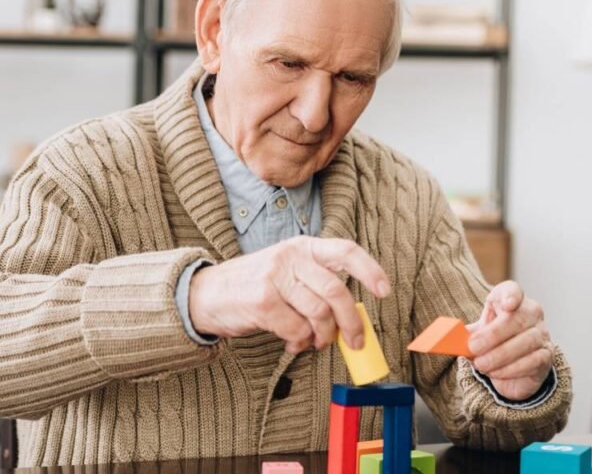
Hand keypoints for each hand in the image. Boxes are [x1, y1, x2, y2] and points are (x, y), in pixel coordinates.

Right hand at [189, 236, 390, 353]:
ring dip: (322, 337)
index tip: (384, 291)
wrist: (206, 295)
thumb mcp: (287, 273)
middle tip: (355, 342)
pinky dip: (300, 343)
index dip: (370, 270)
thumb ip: (317, 286)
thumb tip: (353, 317)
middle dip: (351, 322)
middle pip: (336, 291)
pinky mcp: (262, 302)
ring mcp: (275, 278)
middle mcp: (290, 257)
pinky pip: (297, 330)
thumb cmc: (254, 286)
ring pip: (319, 314)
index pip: (345, 251)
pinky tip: (292, 343)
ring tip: (313, 342)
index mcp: (302, 247)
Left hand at [467, 281, 553, 400]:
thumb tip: (448, 339)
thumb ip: (462, 336)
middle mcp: (531, 313)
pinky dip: (511, 369)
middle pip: (517, 319)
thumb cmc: (490, 343)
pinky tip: (496, 372)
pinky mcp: (546, 355)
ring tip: (481, 365)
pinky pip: (532, 361)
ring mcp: (542, 333)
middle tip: (473, 348)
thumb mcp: (474, 335)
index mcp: (510, 300)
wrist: (509, 366)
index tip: (506, 305)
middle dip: (493, 335)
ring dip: (499, 356)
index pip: (513, 290)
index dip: (511, 295)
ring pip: (526, 342)